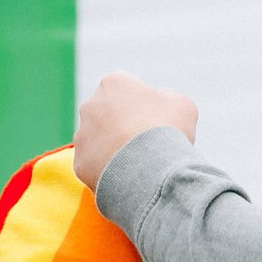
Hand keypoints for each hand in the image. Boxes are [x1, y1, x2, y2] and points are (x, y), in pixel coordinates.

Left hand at [72, 72, 195, 189]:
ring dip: (113, 148)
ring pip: (98, 140)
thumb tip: (162, 99)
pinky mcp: (79, 162)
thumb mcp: (182, 105)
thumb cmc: (167, 132)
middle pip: (107, 114)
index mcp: (114, 83)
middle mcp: (90, 105)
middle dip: (122, 125)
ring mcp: (82, 135)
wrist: (150, 170)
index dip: (142, 105)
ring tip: (136, 163)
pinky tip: (126, 177)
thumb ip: (169, 97)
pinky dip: (107, 170)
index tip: (154, 120)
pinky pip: (94, 165)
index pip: (126, 90)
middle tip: (144, 143)